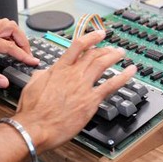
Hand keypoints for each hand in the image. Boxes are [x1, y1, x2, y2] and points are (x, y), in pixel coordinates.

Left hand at [0, 19, 37, 87]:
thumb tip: (3, 82)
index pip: (7, 46)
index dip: (22, 54)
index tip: (32, 61)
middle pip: (10, 26)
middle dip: (22, 39)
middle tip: (27, 54)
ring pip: (4, 24)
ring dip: (15, 35)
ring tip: (20, 50)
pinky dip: (6, 35)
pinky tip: (6, 47)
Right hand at [11, 30, 136, 152]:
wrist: (36, 127)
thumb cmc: (32, 110)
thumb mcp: (32, 86)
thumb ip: (42, 75)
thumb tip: (44, 71)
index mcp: (58, 69)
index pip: (78, 46)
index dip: (91, 37)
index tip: (99, 34)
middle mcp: (73, 74)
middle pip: (93, 54)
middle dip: (104, 48)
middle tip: (112, 48)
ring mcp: (83, 86)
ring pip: (103, 64)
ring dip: (114, 56)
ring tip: (121, 53)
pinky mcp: (91, 100)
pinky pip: (111, 85)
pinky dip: (123, 76)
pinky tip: (130, 72)